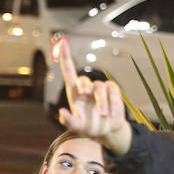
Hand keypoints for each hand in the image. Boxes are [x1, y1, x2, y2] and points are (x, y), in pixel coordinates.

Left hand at [54, 37, 131, 155]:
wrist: (108, 130)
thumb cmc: (90, 127)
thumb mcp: (78, 127)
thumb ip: (69, 121)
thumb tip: (61, 112)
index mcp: (74, 93)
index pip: (69, 71)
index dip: (66, 57)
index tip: (63, 42)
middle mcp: (86, 88)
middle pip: (83, 80)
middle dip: (84, 86)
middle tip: (84, 95)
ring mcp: (100, 87)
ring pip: (99, 89)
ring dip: (101, 104)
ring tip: (103, 116)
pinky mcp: (112, 90)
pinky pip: (112, 91)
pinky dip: (112, 103)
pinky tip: (111, 114)